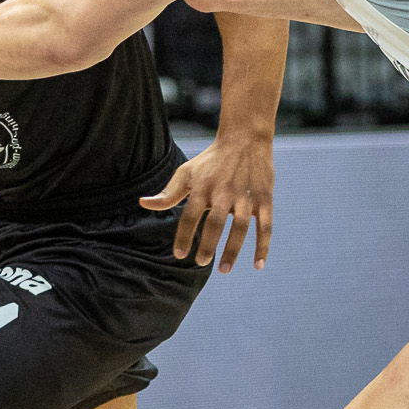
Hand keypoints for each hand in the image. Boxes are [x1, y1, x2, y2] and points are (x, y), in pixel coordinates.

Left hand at [139, 137, 273, 271]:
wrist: (245, 138)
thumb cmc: (211, 160)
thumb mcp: (186, 173)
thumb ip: (168, 194)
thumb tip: (143, 204)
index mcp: (203, 188)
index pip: (190, 216)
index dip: (184, 236)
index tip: (180, 254)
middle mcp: (224, 193)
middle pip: (215, 224)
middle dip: (208, 246)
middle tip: (202, 263)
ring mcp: (246, 197)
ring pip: (240, 228)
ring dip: (233, 250)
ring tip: (224, 269)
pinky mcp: (265, 199)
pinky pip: (265, 226)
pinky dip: (263, 246)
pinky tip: (258, 265)